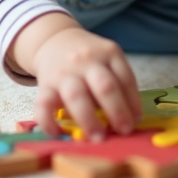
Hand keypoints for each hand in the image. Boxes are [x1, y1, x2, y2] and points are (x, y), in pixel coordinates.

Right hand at [9, 13, 142, 140]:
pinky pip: (43, 105)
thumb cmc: (88, 57)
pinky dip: (49, 122)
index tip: (135, 121)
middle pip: (104, 86)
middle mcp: (86, 61)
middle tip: (123, 131)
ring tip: (98, 137)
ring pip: (76, 96)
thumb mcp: (108, 57)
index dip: (133, 102)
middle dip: (116, 111)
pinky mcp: (44, 86)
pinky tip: (58, 133)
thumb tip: (129, 118)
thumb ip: (118, 81)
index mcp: (108, 53)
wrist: (54, 40)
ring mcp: (64, 73)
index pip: (125, 78)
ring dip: (89, 120)